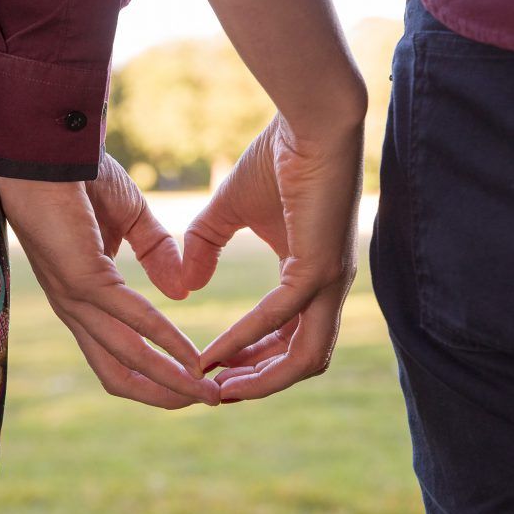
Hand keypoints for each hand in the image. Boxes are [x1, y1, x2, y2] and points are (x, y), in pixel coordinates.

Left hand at [0, 155, 219, 408]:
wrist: (49, 145)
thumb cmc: (80, 174)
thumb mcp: (130, 217)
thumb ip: (156, 252)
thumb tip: (182, 292)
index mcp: (82, 295)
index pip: (116, 351)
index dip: (153, 372)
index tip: (193, 378)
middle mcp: (75, 306)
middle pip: (117, 373)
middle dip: (162, 394)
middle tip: (204, 402)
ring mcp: (76, 297)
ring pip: (124, 359)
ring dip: (169, 381)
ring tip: (206, 393)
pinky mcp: (83, 280)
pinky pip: (133, 321)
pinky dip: (166, 342)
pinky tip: (192, 356)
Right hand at [182, 112, 363, 399]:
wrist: (308, 119)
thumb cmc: (277, 157)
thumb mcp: (229, 209)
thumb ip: (206, 245)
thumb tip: (185, 285)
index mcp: (312, 276)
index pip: (292, 338)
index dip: (254, 360)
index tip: (213, 370)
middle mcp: (327, 287)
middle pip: (303, 361)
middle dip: (257, 383)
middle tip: (213, 394)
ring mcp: (328, 280)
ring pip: (303, 357)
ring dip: (257, 378)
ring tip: (215, 387)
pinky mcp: (320, 266)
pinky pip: (281, 318)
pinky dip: (245, 340)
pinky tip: (213, 352)